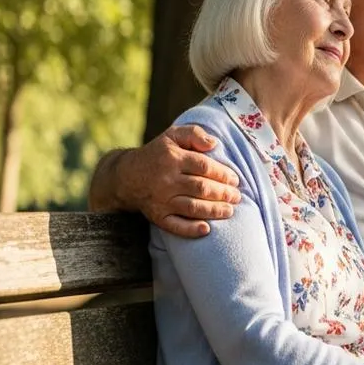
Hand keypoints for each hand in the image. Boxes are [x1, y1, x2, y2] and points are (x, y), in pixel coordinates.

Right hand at [117, 125, 241, 236]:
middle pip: (200, 187)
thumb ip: (194, 134)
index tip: (235, 180)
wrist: (126, 176)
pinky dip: (191, 229)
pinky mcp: (157, 216)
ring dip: (214, 211)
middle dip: (223, 193)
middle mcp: (166, 180)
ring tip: (230, 211)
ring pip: (192, 207)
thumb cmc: (157, 154)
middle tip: (237, 196)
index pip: (203, 166)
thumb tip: (214, 144)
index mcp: (172, 158)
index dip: (222, 174)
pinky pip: (175, 226)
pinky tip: (206, 230)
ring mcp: (161, 200)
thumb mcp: (172, 135)